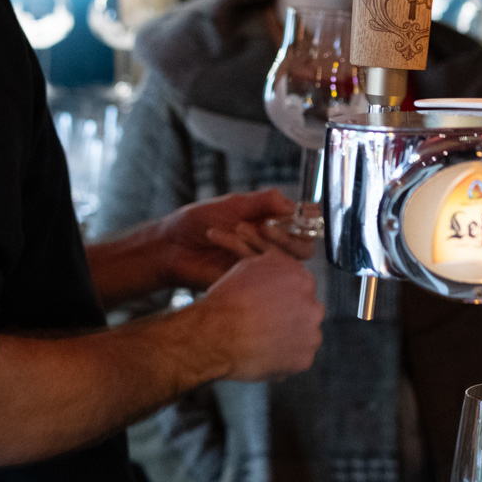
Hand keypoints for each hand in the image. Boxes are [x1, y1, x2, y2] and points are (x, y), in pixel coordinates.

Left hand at [153, 189, 314, 291]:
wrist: (172, 246)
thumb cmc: (199, 221)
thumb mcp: (233, 204)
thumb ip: (264, 201)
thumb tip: (293, 204)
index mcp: (271, 222)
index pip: (303, 223)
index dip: (309, 219)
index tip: (304, 213)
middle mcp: (270, 244)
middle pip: (303, 247)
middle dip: (289, 236)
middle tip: (267, 227)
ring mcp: (261, 263)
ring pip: (286, 262)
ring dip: (266, 244)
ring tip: (240, 229)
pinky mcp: (249, 280)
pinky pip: (263, 274)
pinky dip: (248, 256)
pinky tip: (228, 242)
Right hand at [197, 252, 323, 381]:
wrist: (218, 334)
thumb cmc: (229, 300)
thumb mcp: (250, 266)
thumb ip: (276, 264)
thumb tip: (286, 267)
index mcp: (302, 280)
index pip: (302, 287)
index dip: (283, 296)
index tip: (270, 304)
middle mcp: (313, 306)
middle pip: (307, 311)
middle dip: (291, 316)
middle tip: (266, 323)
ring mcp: (312, 334)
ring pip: (305, 335)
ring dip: (290, 337)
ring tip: (263, 339)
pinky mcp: (304, 359)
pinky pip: (298, 358)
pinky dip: (285, 358)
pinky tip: (265, 353)